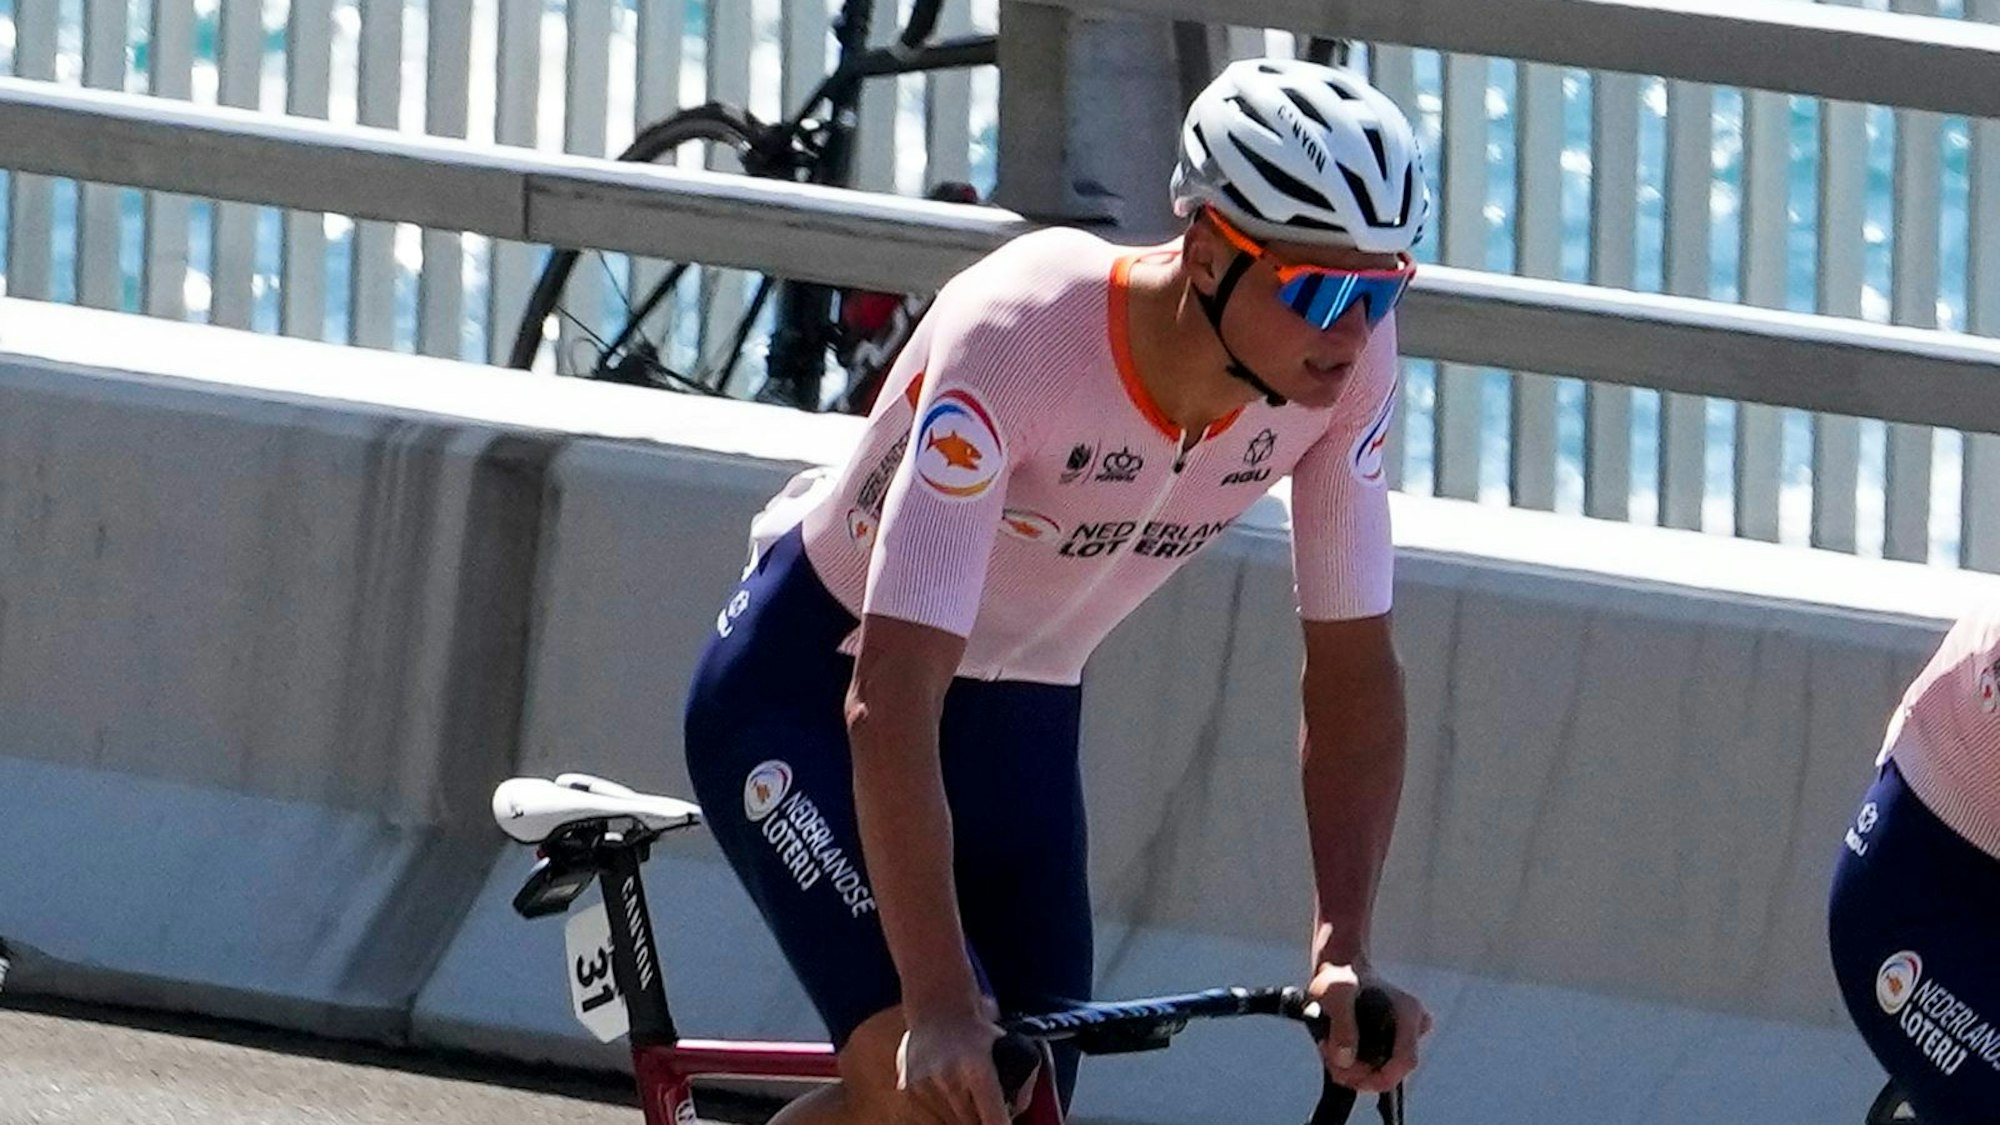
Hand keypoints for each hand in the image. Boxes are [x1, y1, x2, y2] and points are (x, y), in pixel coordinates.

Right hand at [895, 998, 1011, 1124]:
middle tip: (983, 1106)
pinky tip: (945, 1096)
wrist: (937, 1008)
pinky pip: (927, 1120)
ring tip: (962, 1095)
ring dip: (958, 1118)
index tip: (1001, 1123)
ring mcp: (925, 1087)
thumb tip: (1013, 1116)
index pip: (994, 1121)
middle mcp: (950, 1081)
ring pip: (948, 1124)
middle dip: (980, 1119)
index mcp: (978, 1071)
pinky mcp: (906, 1090)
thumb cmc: (977, 1033)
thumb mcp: (1010, 1050)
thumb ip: (1021, 1086)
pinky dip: (938, 1115)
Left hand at [1308, 962, 1432, 1093]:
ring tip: (1327, 1050)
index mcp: (1408, 1012)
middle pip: (1392, 1070)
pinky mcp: (1392, 1041)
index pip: (1406, 1061)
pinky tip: (1335, 1052)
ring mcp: (1404, 1035)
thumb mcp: (1336, 993)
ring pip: (1382, 1070)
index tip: (1353, 1077)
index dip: (1381, 1077)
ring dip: (1353, 1071)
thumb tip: (1346, 1059)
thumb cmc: (1339, 977)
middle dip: (1360, 1074)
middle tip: (1331, 1060)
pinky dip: (1354, 1065)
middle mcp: (1413, 1025)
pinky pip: (1376, 1065)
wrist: (1339, 969)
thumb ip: (1341, 1024)